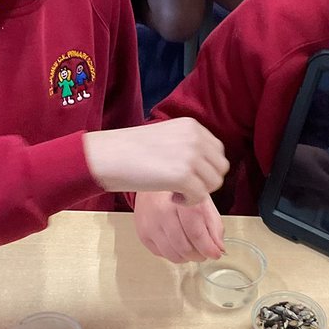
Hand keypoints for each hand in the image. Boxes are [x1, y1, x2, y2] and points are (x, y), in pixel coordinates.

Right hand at [83, 118, 228, 203]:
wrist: (108, 156)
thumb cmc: (129, 150)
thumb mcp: (165, 136)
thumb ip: (187, 145)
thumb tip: (205, 165)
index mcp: (192, 126)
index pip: (217, 151)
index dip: (206, 167)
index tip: (187, 174)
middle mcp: (195, 138)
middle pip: (220, 167)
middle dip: (205, 181)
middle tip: (183, 186)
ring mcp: (191, 156)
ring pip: (213, 184)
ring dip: (197, 192)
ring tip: (176, 191)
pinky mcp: (184, 176)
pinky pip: (200, 197)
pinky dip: (188, 202)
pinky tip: (172, 198)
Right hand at [133, 189, 224, 262]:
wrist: (153, 181)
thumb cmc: (179, 191)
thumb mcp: (203, 202)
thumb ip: (214, 225)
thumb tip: (218, 248)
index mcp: (181, 201)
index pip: (196, 233)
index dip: (208, 248)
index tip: (215, 253)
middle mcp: (162, 212)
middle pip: (184, 247)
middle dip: (199, 255)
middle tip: (204, 252)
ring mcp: (149, 224)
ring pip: (172, 255)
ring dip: (187, 257)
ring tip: (192, 249)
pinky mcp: (142, 233)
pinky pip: (161, 254)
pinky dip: (174, 254)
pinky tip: (177, 244)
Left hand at [286, 144, 328, 209]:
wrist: (269, 159)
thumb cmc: (298, 164)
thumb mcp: (318, 177)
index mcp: (325, 161)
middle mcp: (316, 168)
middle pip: (326, 189)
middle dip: (321, 198)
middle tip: (315, 202)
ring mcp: (302, 175)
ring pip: (313, 193)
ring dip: (309, 199)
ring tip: (301, 199)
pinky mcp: (290, 183)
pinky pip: (300, 194)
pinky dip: (298, 198)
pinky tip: (293, 199)